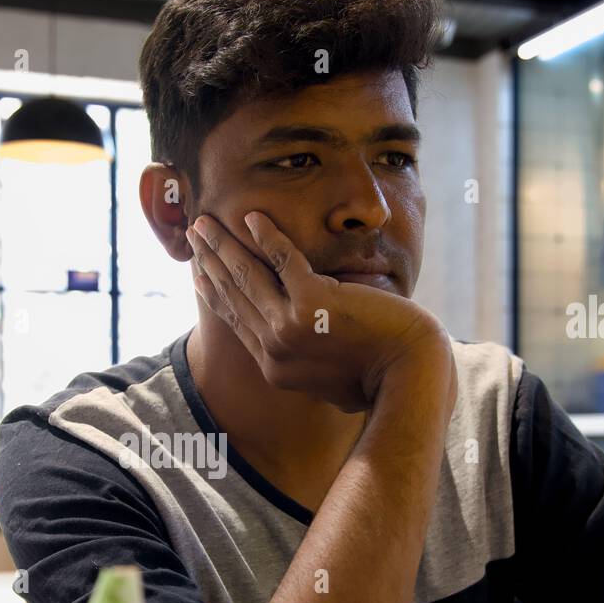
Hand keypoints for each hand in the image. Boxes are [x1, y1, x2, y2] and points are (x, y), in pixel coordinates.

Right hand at [186, 212, 453, 414]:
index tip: (198, 272)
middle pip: (233, 295)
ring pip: (246, 276)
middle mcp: (274, 349)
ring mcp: (289, 327)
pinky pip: (282, 259)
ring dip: (222, 244)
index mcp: (276, 368)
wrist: (409, 376)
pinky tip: (252, 216)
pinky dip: (266, 234)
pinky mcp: (313, 302)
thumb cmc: (383, 382)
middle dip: (209, 261)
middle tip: (194, 236)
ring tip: (205, 222)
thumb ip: (314, 370)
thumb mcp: (334, 386)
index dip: (214, 292)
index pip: (237, 321)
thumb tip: (315, 367)